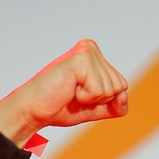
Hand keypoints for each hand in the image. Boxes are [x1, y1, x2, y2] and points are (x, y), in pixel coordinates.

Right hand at [0, 39, 129, 145]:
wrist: (34, 110)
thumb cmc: (60, 106)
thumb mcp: (96, 108)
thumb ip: (116, 104)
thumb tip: (124, 94)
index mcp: (95, 55)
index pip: (121, 86)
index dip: (103, 100)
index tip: (80, 94)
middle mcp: (91, 48)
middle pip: (120, 86)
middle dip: (99, 99)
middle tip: (74, 94)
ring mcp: (86, 51)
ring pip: (112, 89)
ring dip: (91, 99)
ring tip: (70, 90)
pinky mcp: (81, 60)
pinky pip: (100, 90)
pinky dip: (85, 98)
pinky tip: (68, 89)